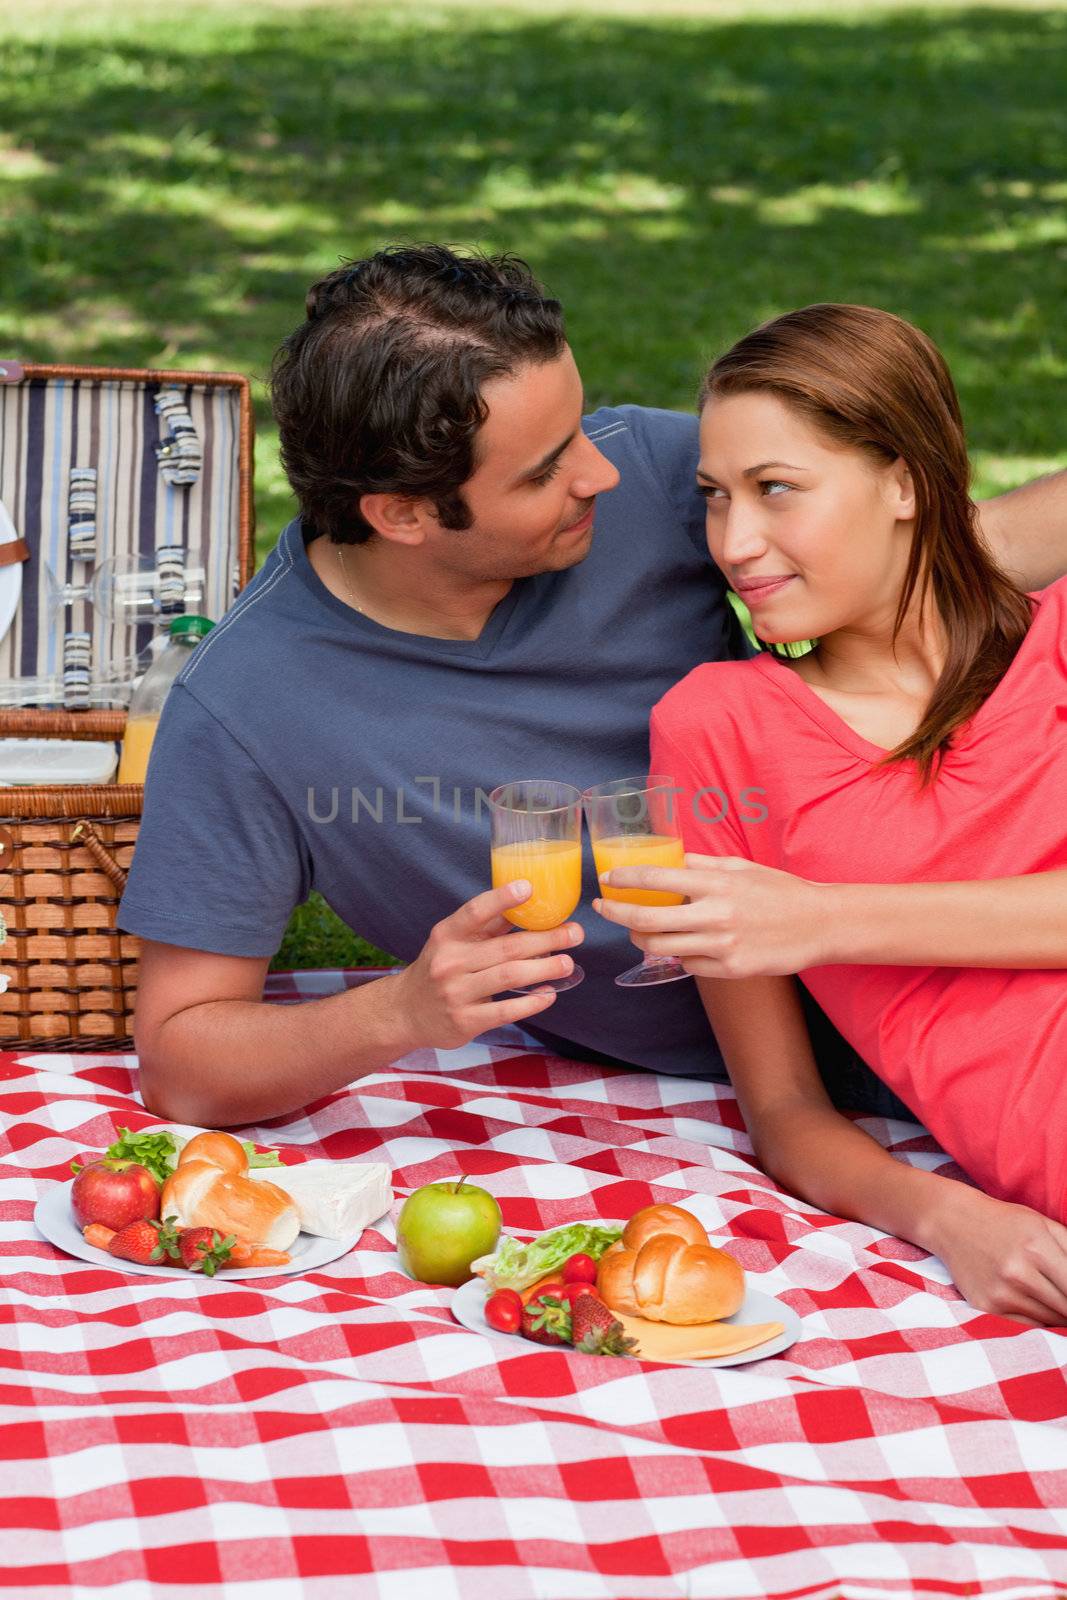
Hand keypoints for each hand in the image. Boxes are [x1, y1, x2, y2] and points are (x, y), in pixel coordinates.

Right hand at [393, 881, 582, 1050]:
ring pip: (510, 976)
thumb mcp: (452, 942)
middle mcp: (450, 962)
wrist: (406, 1012)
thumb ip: (487, 926)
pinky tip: (549, 994)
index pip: (475, 912)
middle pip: (506, 947)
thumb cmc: (440, 968)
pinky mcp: (465, 1021)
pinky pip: (506, 1010)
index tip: (529, 887)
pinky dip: (532, 1002)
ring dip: (545, 969)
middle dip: (546, 939)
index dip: (502, 899)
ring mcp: (457, 993)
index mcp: (447, 935)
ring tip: (568, 963)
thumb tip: (529, 903)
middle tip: (575, 933)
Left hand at [592, 853, 832, 977]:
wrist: (819, 924)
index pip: (656, 880)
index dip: (624, 881)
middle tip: (603, 909)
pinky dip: (679, 955)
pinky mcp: (729, 970)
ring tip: (637, 931)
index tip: (607, 881)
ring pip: (661, 948)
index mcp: (716, 884)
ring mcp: (721, 946)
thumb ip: (703, 866)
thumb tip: (672, 862)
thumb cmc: (779, 891)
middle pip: (647, 921)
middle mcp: (715, 915)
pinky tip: (682, 945)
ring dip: (641, 940)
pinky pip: (688, 964)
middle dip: (616, 915)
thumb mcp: (741, 867)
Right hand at [930, 1185, 1066, 1325]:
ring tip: (1055, 1301)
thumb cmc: (1004, 1222)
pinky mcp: (986, 1307)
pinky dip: (1039, 1325)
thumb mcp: (1043, 1224)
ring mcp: (1001, 1293)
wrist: (952, 1222)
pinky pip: (1026, 1329)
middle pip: (1066, 1309)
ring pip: (1050, 1322)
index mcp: (1037, 1248)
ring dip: (1060, 1317)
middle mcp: (1018, 1273)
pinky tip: (1041, 1311)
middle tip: (1065, 1298)